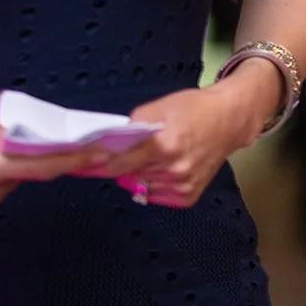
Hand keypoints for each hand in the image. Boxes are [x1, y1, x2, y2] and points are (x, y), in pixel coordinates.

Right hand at [0, 103, 114, 216]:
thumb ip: (11, 132)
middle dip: (52, 154)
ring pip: (20, 176)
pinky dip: (9, 166)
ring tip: (5, 137)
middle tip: (76, 137)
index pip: (43, 165)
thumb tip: (39, 139)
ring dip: (25, 158)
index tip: (102, 152)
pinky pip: (6, 180)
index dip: (75, 158)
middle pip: (34, 171)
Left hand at [98, 79, 277, 208]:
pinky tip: (160, 169)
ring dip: (134, 175)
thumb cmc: (192, 108)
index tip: (76, 166)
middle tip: (104, 159)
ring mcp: (181, 187)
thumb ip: (132, 127)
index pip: (119, 162)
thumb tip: (109, 144)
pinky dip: (151, 184)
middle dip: (115, 167)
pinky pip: (155, 196)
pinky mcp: (187, 198)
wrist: (228, 120)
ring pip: (140, 187)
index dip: (96, 165)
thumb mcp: (159, 107)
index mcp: (164, 144)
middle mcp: (173, 170)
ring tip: (145, 158)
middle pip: (127, 176)